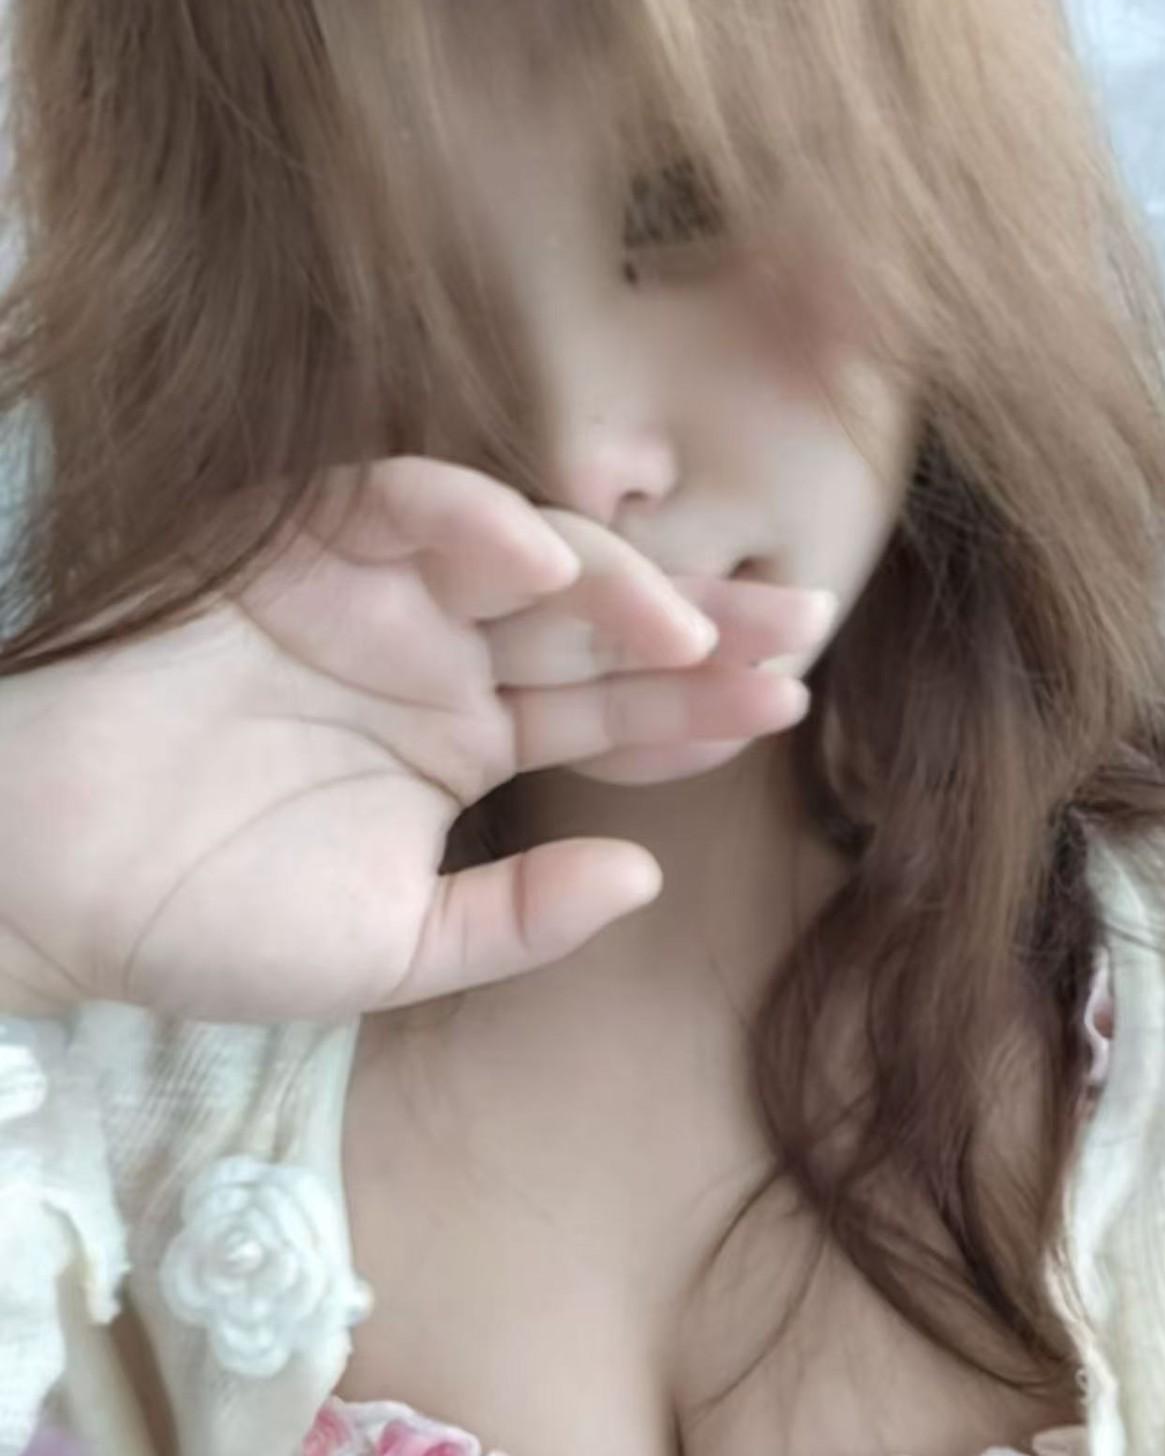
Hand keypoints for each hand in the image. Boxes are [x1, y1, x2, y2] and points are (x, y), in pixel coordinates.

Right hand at [0, 456, 831, 1020]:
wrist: (52, 884)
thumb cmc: (207, 922)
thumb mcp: (392, 950)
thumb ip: (517, 919)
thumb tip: (643, 877)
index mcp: (462, 743)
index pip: (605, 709)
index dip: (694, 706)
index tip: (785, 709)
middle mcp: (434, 659)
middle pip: (592, 621)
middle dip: (697, 621)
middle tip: (798, 627)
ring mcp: (369, 599)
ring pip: (520, 552)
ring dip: (610, 577)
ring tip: (690, 628)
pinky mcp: (290, 551)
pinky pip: (397, 505)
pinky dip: (471, 521)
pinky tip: (543, 569)